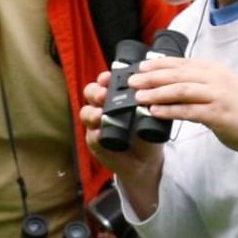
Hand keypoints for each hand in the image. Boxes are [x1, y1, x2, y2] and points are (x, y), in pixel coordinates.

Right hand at [82, 73, 161, 205]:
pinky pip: (91, 136)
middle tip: (104, 95)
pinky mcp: (96, 142)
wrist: (146, 160)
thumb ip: (148, 103)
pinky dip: (95, 134)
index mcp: (115, 97)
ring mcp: (97, 125)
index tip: (110, 77)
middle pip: (90, 93)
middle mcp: (103, 107)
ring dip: (91, 112)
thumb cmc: (146, 134)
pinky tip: (100, 133)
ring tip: (100, 115)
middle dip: (95, 92)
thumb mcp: (150, 115)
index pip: (104, 82)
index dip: (104, 78)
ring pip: (86, 113)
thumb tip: (152, 90)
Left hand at [129, 57, 237, 152]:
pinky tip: (156, 112)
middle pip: (178, 74)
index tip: (140, 67)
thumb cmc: (236, 107)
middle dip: (152, 77)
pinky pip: (189, 111)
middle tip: (133, 82)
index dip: (158, 64)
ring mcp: (217, 95)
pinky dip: (170, 111)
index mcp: (213, 69)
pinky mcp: (218, 114)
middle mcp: (215, 78)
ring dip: (158, 93)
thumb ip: (196, 81)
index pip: (181, 63)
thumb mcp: (217, 86)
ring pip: (182, 91)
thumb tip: (165, 79)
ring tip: (139, 97)